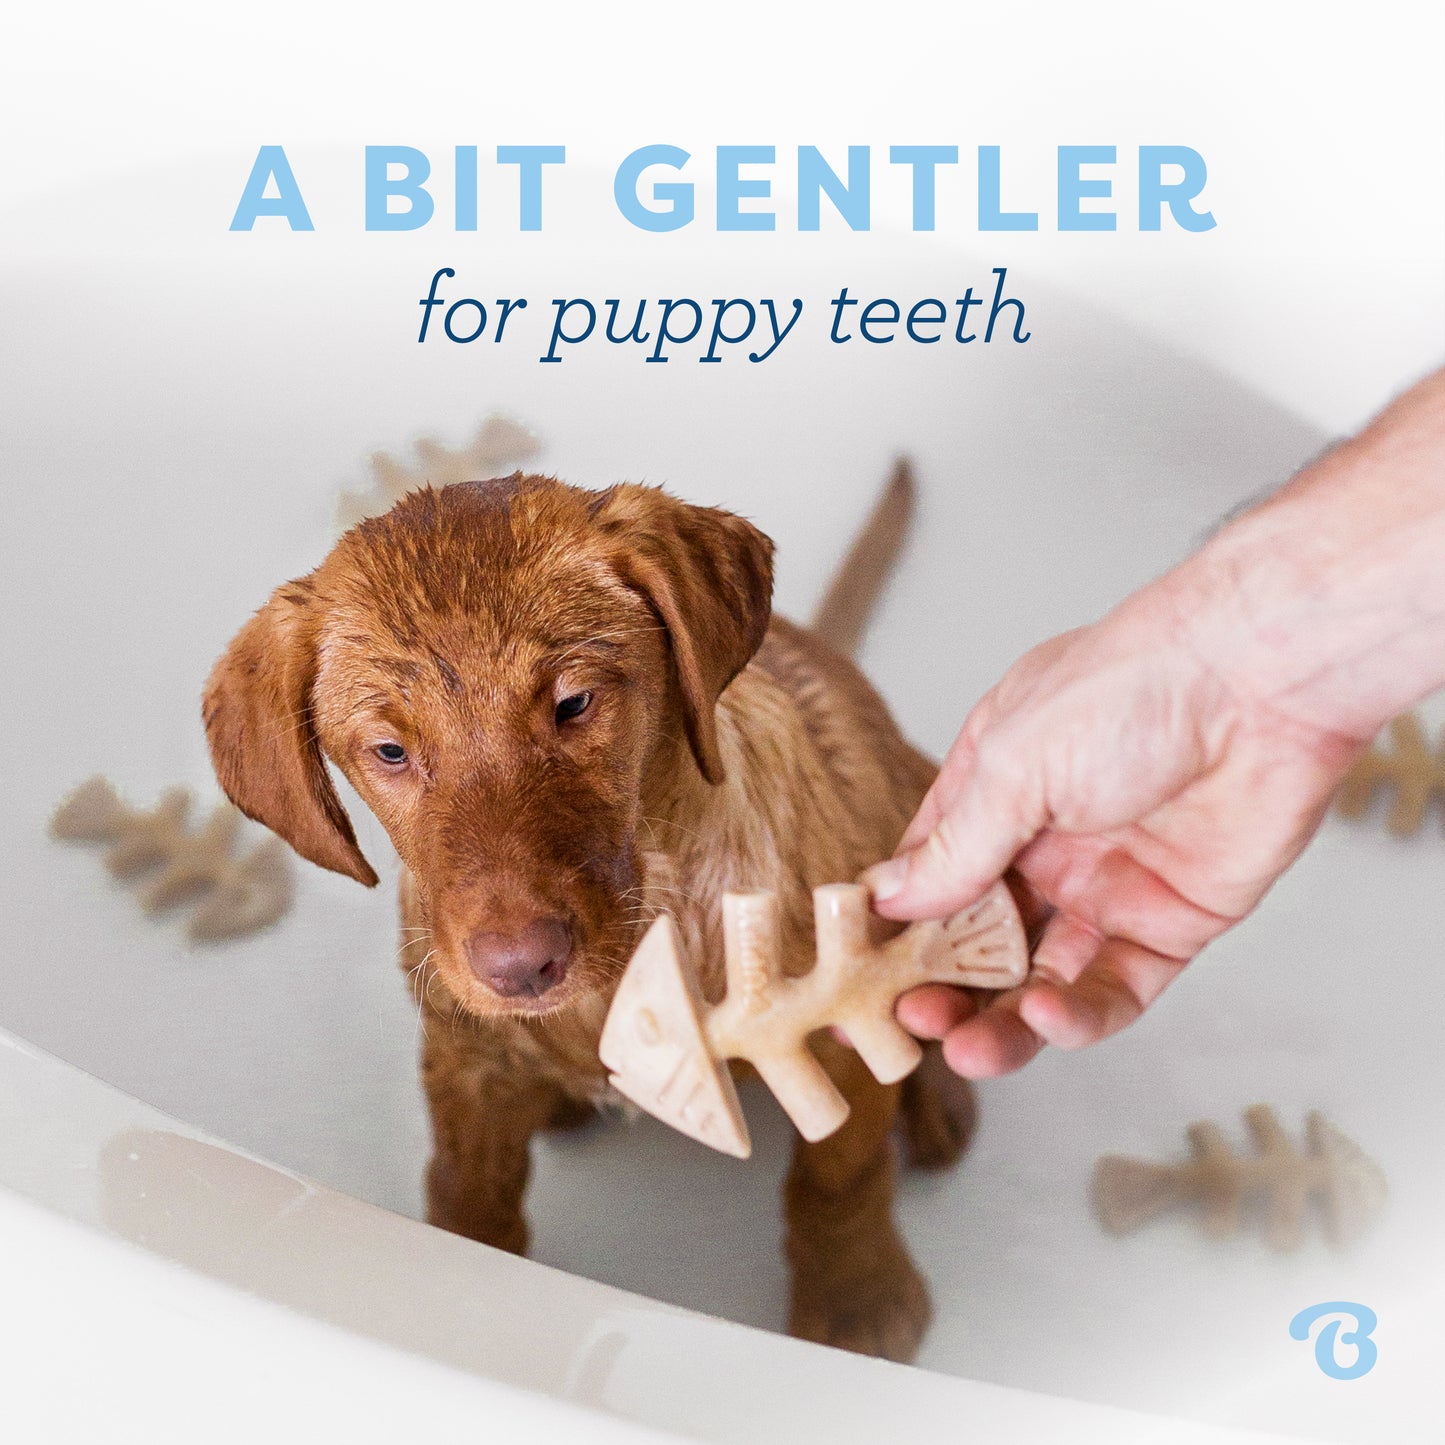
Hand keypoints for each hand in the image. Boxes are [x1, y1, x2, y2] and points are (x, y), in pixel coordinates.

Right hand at [862, 571, 1367, 1078]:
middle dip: (944, 987)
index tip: (859, 978)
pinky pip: (1115, 987)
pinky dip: (1077, 1013)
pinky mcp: (1169, 924)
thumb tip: (887, 899)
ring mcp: (1106, 886)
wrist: (1259, 685)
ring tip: (968, 1048)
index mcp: (994, 791)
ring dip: (1002, 1019)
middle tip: (913, 1023)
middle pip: (980, 940)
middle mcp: (1045, 844)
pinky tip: (1045, 1014)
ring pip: (1040, 977)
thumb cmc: (1127, 690)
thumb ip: (955, 845)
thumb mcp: (1012, 767)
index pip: (929, 873)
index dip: (895, 928)